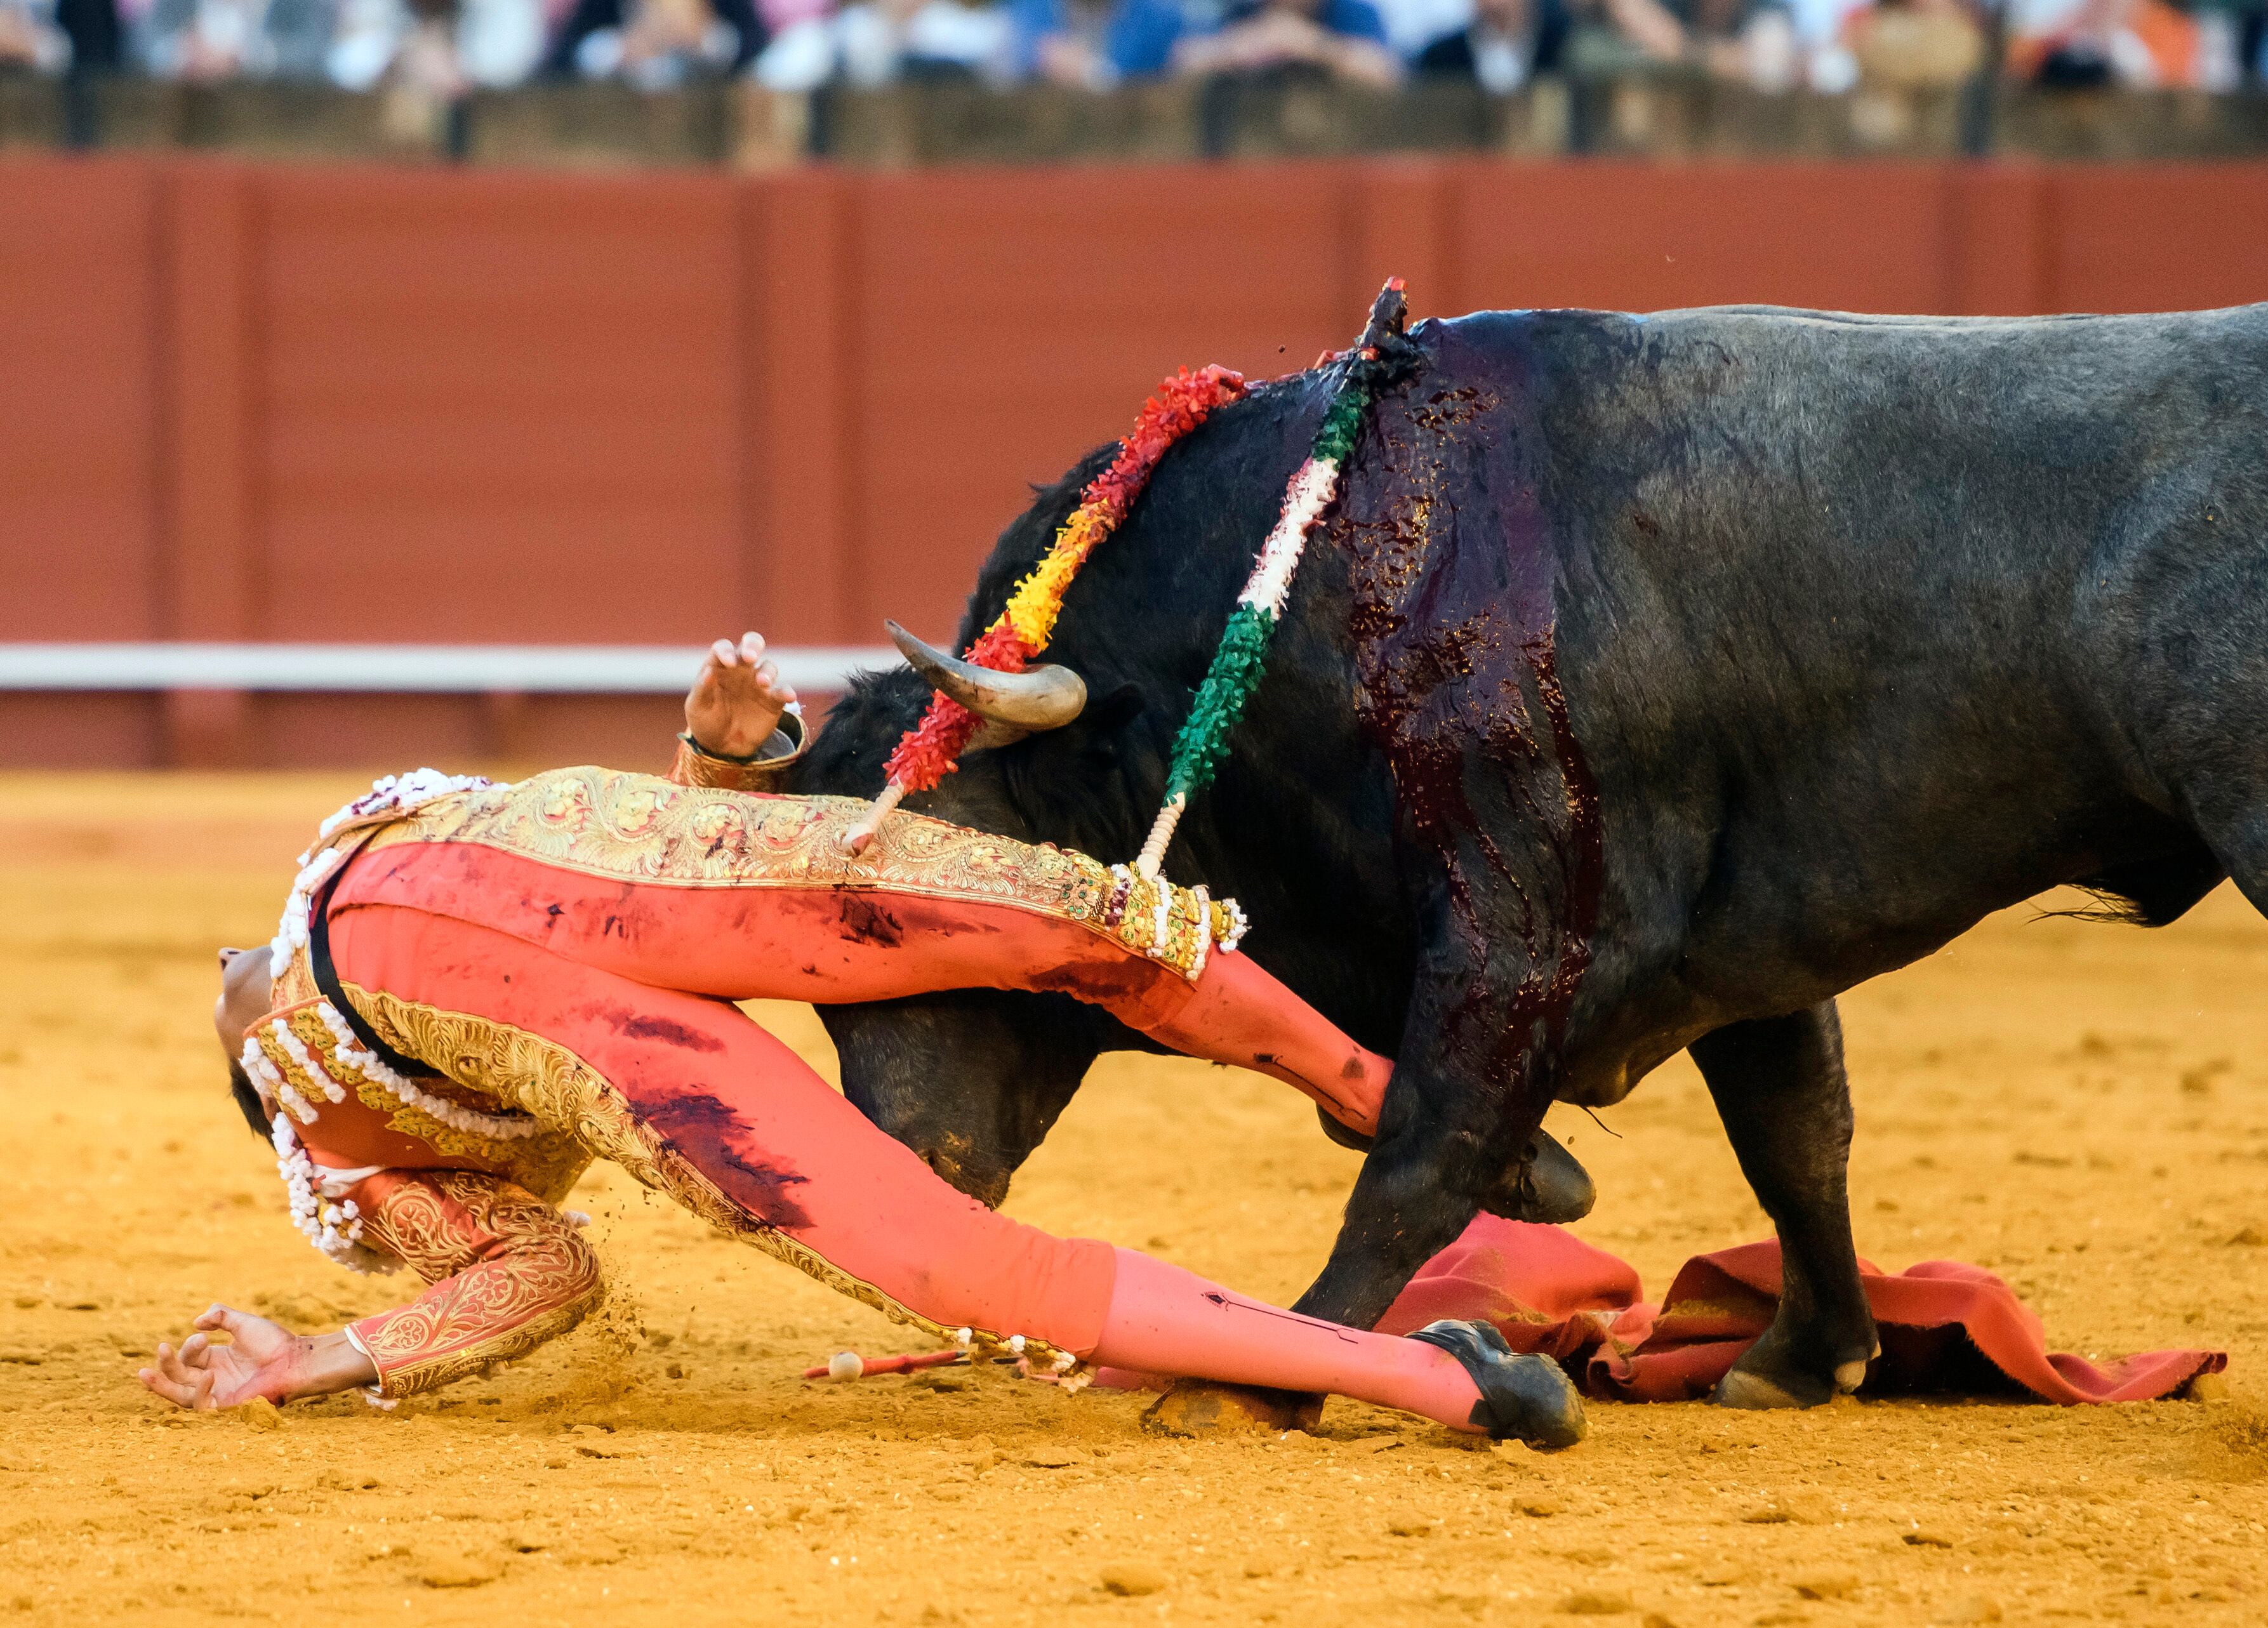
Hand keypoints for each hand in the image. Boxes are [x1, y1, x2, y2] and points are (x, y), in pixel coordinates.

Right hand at [136, 1304, 374, 1409]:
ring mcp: (219, 1394)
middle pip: (178, 1378)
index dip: (189, 1346)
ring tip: (147, 1372)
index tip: (202, 1334)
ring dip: (163, 1385)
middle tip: (159, 1349)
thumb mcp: (243, 1324)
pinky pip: (202, 1405)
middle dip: (164, 1366)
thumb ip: (221, 1316)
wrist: (297, 1360)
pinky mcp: (227, 1407)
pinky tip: (207, 1375)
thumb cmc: (275, 1343)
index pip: (189, 1358)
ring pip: (181, 1395)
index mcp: (216, 1361)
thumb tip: (196, 1322)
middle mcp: (214, 1379)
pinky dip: (200, 1392)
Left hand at [685, 631, 796, 759]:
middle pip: (751, 646)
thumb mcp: (697, 707)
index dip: (726, 651)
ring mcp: (759, 684)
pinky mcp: (773, 700)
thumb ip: (702, 689)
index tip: (728, 663)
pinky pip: (782, 691)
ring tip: (763, 682)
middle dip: (753, 645)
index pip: (724, 648)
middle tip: (750, 656)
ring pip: (769, 667)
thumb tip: (709, 672)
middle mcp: (741, 670)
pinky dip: (786, 691)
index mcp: (720, 667)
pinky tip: (787, 695)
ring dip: (767, 672)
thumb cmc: (706, 722)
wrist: (723, 747)